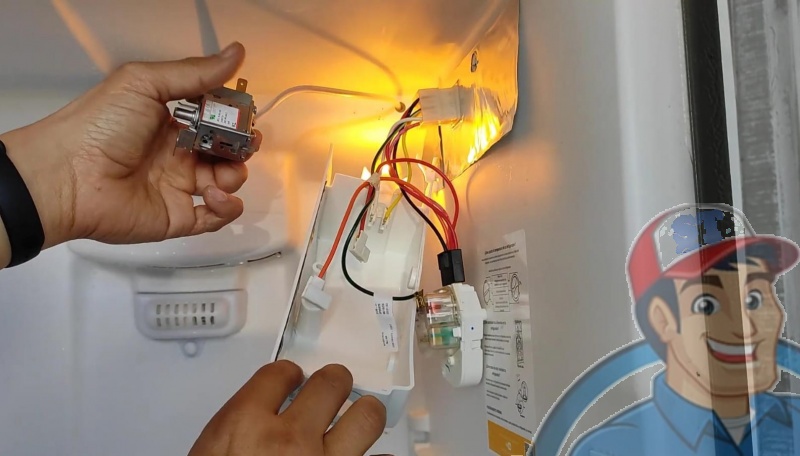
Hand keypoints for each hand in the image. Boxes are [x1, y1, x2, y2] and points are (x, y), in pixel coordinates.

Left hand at [0, 42, 258, 248]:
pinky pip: (215, 217)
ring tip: (226, 169)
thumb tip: (235, 53)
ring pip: (226, 182)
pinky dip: (226, 207)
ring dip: (235, 174)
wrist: (67, 176)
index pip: (214, 118)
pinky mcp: (178, 217)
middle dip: (241, 146)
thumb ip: (193, 73)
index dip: (233, 116)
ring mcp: (178, 186)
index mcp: (170, 122)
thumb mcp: (144, 84)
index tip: (244, 112)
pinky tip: (214, 194)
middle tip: (245, 141)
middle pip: (225, 151)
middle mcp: (176, 154)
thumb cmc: (99, 126)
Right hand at [188, 361, 386, 455]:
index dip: (287, 373)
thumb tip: (256, 415)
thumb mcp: (208, 454)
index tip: (290, 378)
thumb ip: (236, 428)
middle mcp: (290, 441)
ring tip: (360, 417)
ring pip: (367, 417)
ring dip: (364, 415)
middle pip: (331, 383)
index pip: (278, 372)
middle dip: (332, 383)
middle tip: (332, 389)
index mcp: (244, 427)